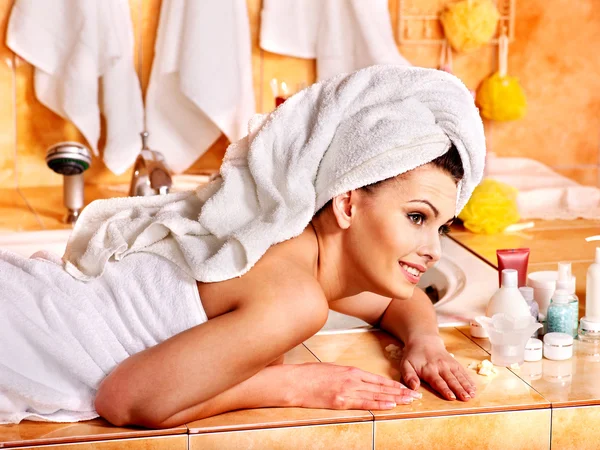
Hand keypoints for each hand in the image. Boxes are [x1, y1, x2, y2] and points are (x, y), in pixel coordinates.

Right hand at [288, 362, 421, 409]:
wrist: (294, 382)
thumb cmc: (309, 376)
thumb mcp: (332, 370)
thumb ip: (346, 376)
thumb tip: (358, 381)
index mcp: (350, 371)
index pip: (378, 379)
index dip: (394, 385)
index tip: (406, 388)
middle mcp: (352, 379)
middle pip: (381, 387)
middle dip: (400, 392)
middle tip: (416, 396)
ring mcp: (347, 390)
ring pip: (376, 395)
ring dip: (395, 398)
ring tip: (409, 401)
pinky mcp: (340, 400)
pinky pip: (364, 403)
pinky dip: (379, 404)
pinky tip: (391, 405)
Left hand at [399, 335, 475, 401]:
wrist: (424, 340)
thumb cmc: (413, 356)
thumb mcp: (405, 365)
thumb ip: (408, 376)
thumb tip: (414, 387)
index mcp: (428, 369)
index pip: (437, 381)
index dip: (444, 389)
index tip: (451, 397)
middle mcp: (441, 367)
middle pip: (451, 380)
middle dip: (459, 389)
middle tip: (466, 398)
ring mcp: (449, 364)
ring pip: (459, 376)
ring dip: (466, 386)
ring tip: (472, 395)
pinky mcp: (455, 363)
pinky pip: (463, 372)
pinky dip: (469, 380)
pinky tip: (474, 388)